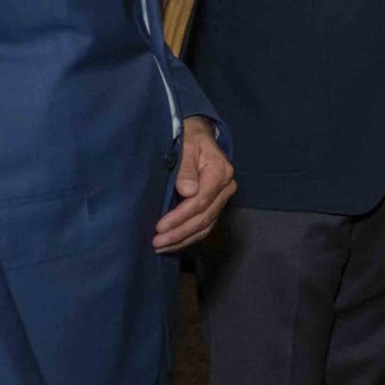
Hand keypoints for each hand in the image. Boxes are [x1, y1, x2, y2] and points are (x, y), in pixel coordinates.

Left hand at [154, 116, 235, 250]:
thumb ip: (185, 169)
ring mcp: (222, 198)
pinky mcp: (216, 205)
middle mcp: (226, 187)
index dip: (181, 216)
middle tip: (158, 241)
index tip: (160, 226)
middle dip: (180, 232)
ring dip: (183, 239)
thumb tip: (188, 191)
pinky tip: (173, 243)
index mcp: (220, 171)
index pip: (202, 201)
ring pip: (206, 225)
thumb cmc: (190, 140)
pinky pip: (205, 226)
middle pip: (205, 217)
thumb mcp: (186, 147)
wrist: (199, 137)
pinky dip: (189, 236)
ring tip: (161, 246)